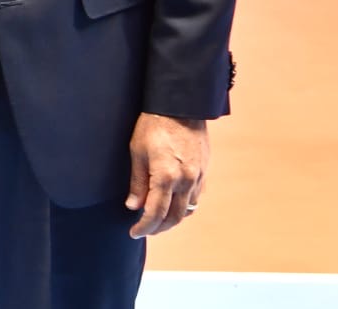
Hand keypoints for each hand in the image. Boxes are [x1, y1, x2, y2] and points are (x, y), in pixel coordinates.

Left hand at [124, 113, 208, 237]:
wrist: (181, 105)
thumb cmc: (153, 125)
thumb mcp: (137, 151)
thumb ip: (137, 182)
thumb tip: (133, 206)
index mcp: (165, 176)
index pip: (155, 213)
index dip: (144, 226)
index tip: (134, 232)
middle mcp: (185, 180)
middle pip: (174, 217)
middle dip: (159, 228)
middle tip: (145, 229)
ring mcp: (197, 177)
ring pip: (187, 209)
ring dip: (173, 219)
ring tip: (158, 218)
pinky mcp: (204, 171)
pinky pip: (195, 196)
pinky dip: (184, 205)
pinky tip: (174, 202)